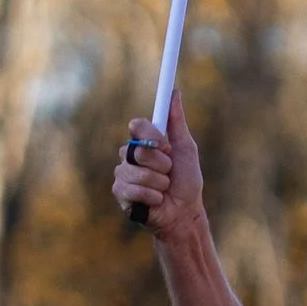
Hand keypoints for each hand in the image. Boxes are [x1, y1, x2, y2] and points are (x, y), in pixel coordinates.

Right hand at [112, 91, 204, 238]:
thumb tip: (174, 92)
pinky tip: (156, 201)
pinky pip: (134, 189)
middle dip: (161, 163)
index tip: (167, 146)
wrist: (184, 213)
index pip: (136, 125)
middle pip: (137, 148)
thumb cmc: (187, 181)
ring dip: (159, 183)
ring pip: (136, 172)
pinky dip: (152, 196)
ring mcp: (123, 174)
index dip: (151, 135)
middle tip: (169, 172)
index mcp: (144, 142)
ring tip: (164, 189)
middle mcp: (130, 155)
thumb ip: (177, 121)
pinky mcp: (120, 193)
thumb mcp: (186, 148)